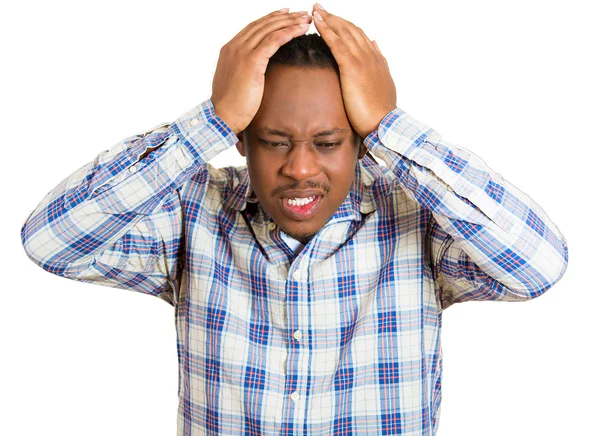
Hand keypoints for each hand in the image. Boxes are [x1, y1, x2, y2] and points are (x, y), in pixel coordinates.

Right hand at [211, 8, 311, 134]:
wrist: (223, 116)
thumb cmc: (231, 106)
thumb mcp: (236, 82)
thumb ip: (243, 70)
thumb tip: (254, 72)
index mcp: (230, 49)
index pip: (253, 27)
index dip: (271, 19)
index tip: (286, 14)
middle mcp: (235, 46)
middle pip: (263, 24)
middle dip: (284, 17)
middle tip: (301, 13)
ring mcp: (242, 52)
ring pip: (269, 29)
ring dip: (290, 22)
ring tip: (305, 19)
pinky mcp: (251, 61)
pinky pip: (273, 41)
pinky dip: (288, 32)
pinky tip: (300, 30)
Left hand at [311, 4, 396, 137]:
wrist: (384, 122)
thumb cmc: (381, 111)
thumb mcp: (383, 83)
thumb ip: (378, 63)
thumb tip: (375, 47)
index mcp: (376, 59)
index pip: (359, 36)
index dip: (345, 25)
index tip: (334, 18)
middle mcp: (370, 54)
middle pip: (350, 29)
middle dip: (334, 17)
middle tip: (319, 8)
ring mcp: (362, 59)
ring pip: (343, 32)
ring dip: (328, 19)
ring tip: (315, 10)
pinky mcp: (352, 67)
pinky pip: (337, 43)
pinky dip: (327, 30)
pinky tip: (318, 23)